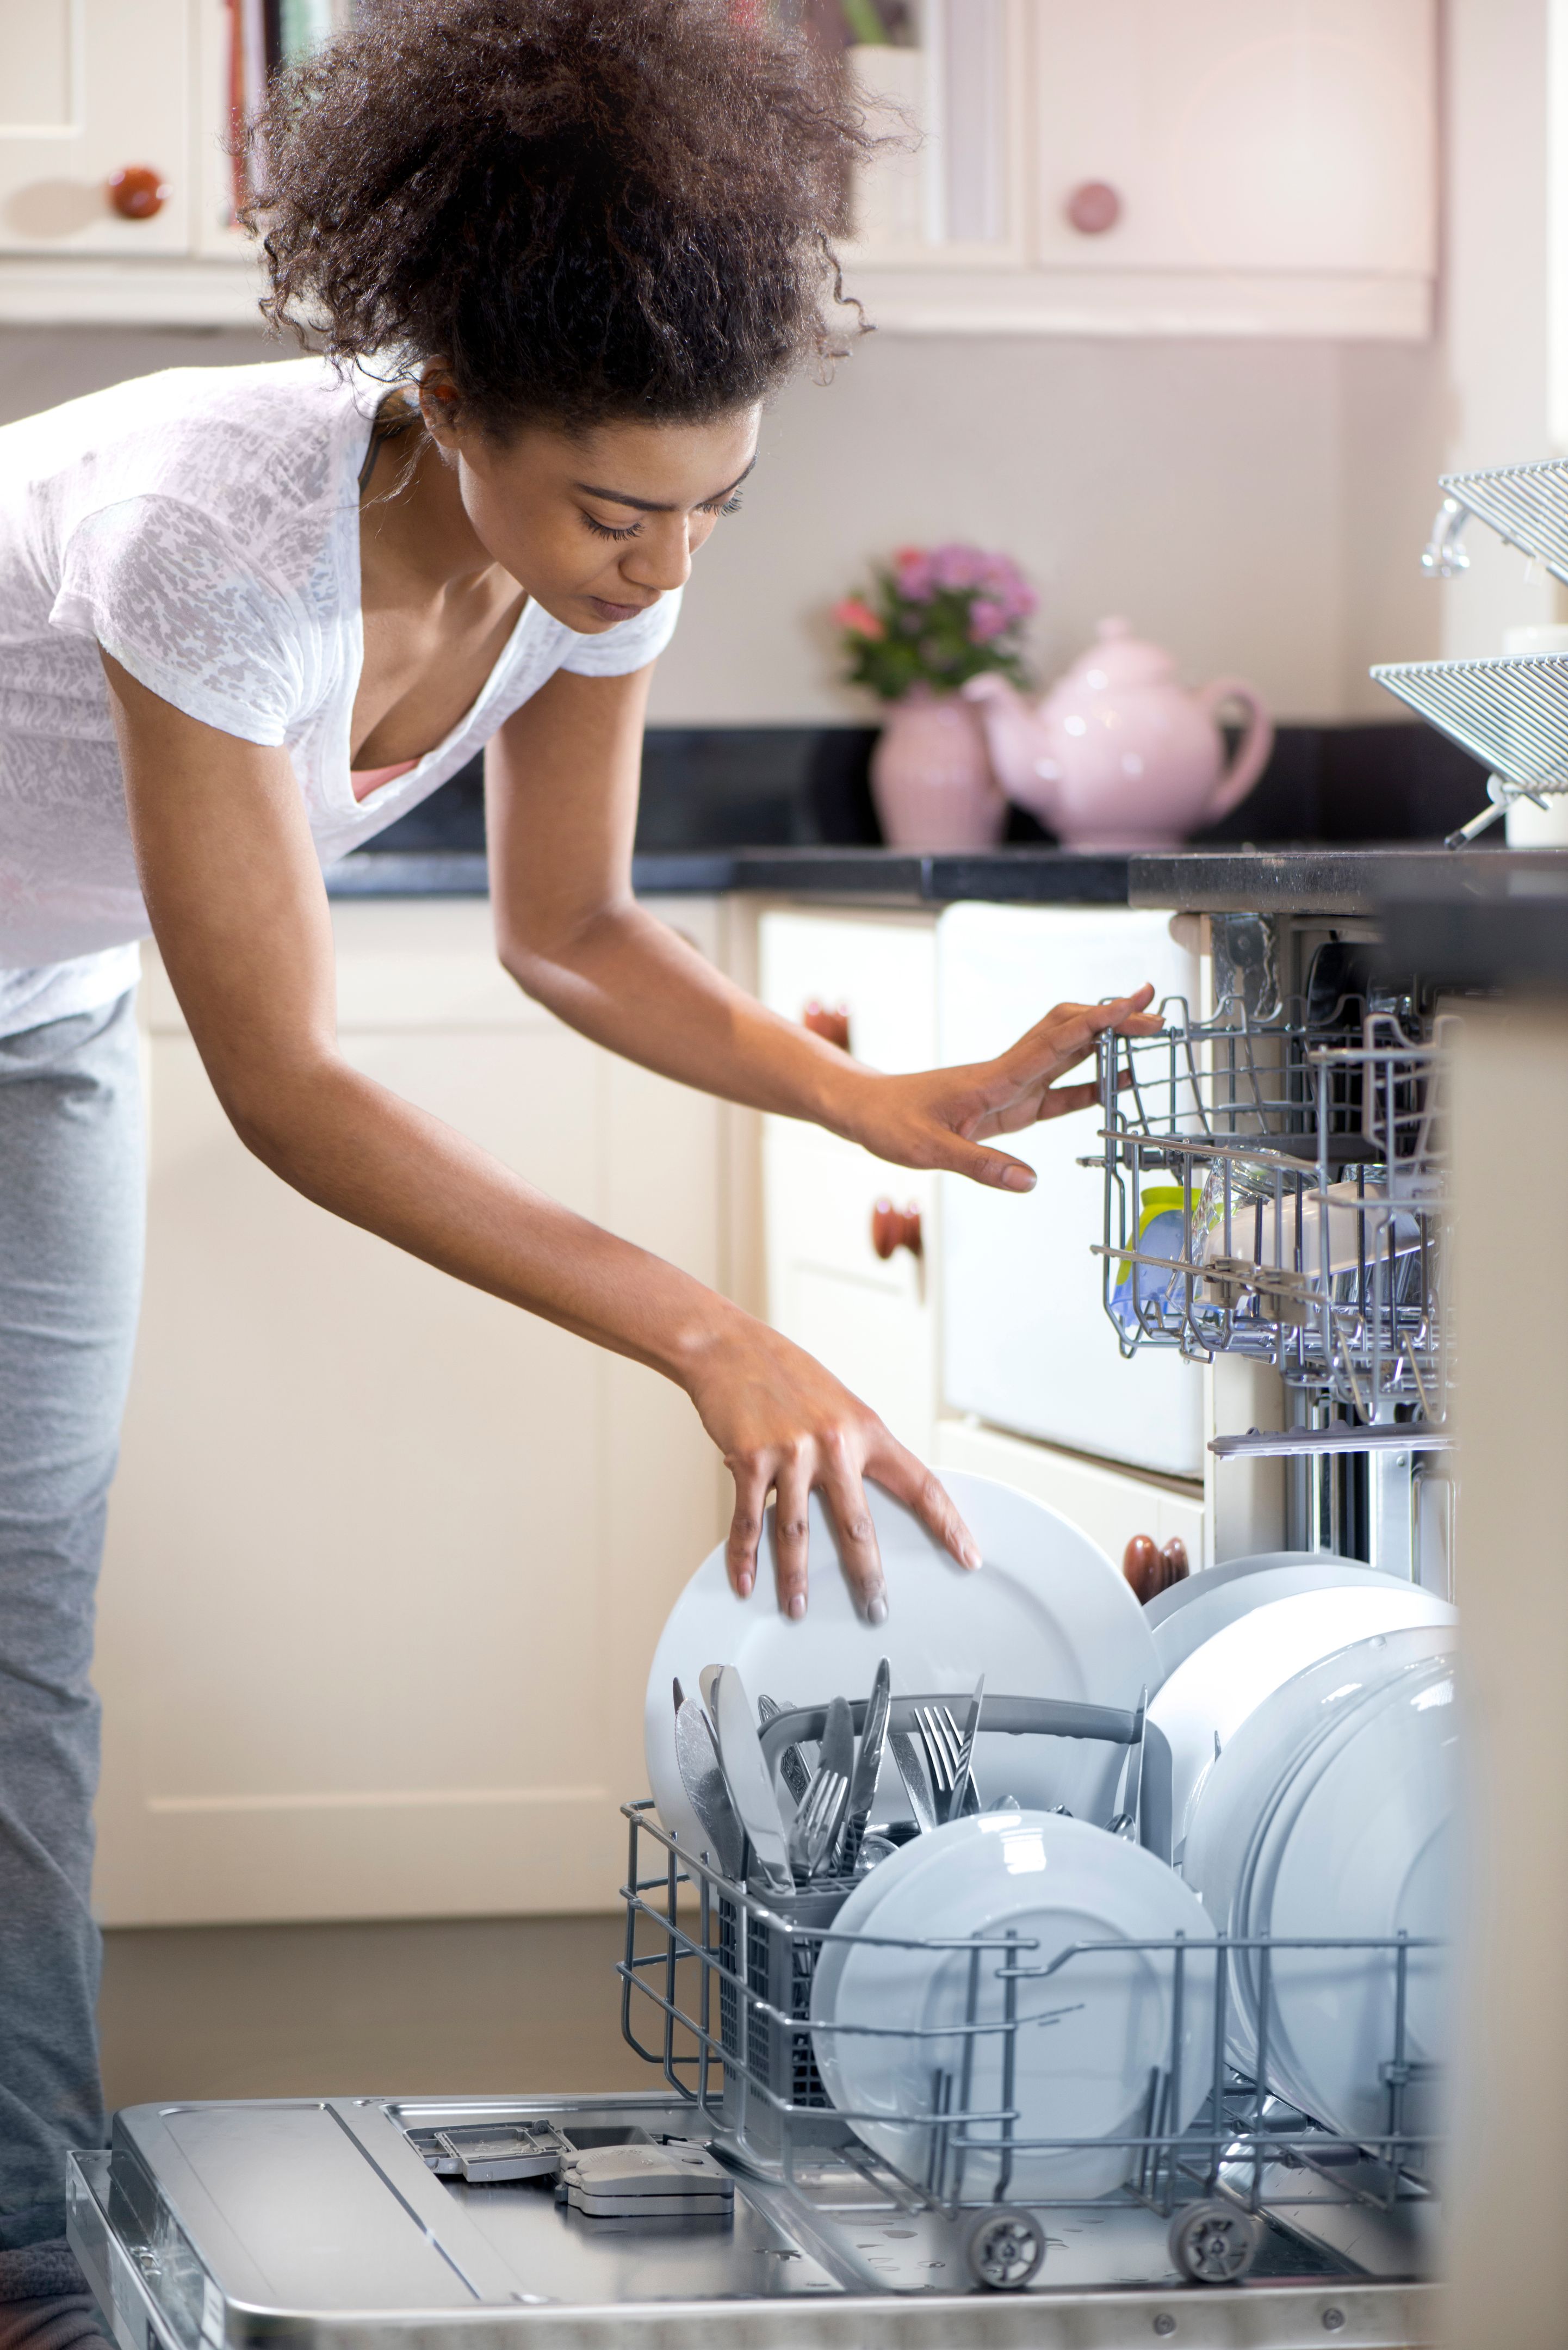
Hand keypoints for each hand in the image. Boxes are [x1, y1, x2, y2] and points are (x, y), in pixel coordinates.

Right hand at [682, 1311, 979, 1615]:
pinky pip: (747, 1520)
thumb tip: (869, 1494)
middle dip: (866, 1577)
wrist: (731, 1348)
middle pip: (857, 1526)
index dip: (948, 1524)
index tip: (968, 1556)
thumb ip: (858, 1450)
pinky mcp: (749, 1459)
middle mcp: (834, 1443)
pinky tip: (746, 1581)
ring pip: (797, 1533)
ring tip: (798, 1608)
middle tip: (874, 1610)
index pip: (920, 1485)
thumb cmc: (788, 1376)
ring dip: (797, 1579)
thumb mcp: (841, 1407)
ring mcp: (791, 1452)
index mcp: (867, 1430)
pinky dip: (744, 1556)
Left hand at [837, 985, 1163, 1191]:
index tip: (1132, 1005)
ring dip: (1106, 1041)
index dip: (1096, 1023)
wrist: (866, 1110)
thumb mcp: (929, 1150)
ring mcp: (1010, 1086)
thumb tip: (1027, 1181)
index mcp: (994, 1079)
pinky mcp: (1007, 1103)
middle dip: (1113, 1021)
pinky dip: (1089, 1082)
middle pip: (1069, 1034)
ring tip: (1147, 1032)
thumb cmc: (891, 1124)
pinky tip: (1115, 1082)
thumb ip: (979, 1164)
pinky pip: (1056, 1087)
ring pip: (1067, 1052)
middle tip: (1156, 1013)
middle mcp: (1008, 1075)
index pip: (1055, 1042)